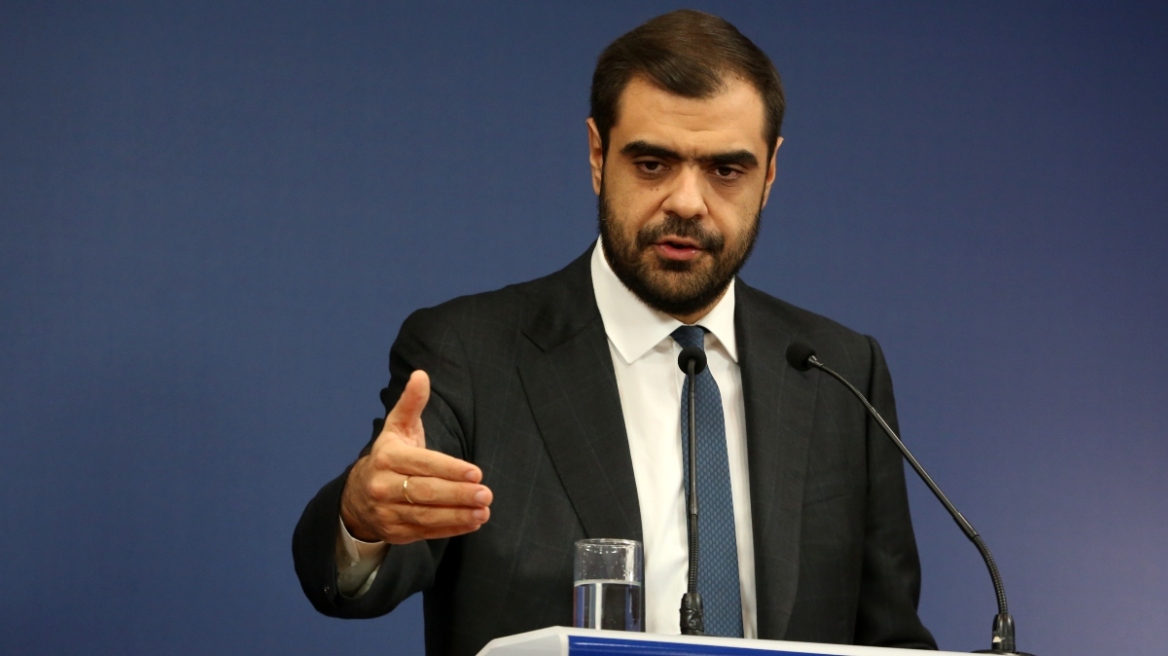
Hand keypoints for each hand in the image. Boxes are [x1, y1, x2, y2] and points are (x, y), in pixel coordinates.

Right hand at [340, 370, 491, 543]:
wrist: (357, 496)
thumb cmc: (389, 456)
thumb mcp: (396, 428)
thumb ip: (411, 403)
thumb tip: (421, 375)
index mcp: (387, 458)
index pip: (423, 464)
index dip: (450, 469)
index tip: (476, 473)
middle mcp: (383, 486)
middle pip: (425, 492)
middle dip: (458, 494)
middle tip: (485, 494)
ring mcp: (387, 512)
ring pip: (426, 515)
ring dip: (458, 515)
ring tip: (484, 512)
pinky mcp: (395, 533)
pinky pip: (426, 532)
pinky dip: (450, 528)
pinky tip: (472, 522)